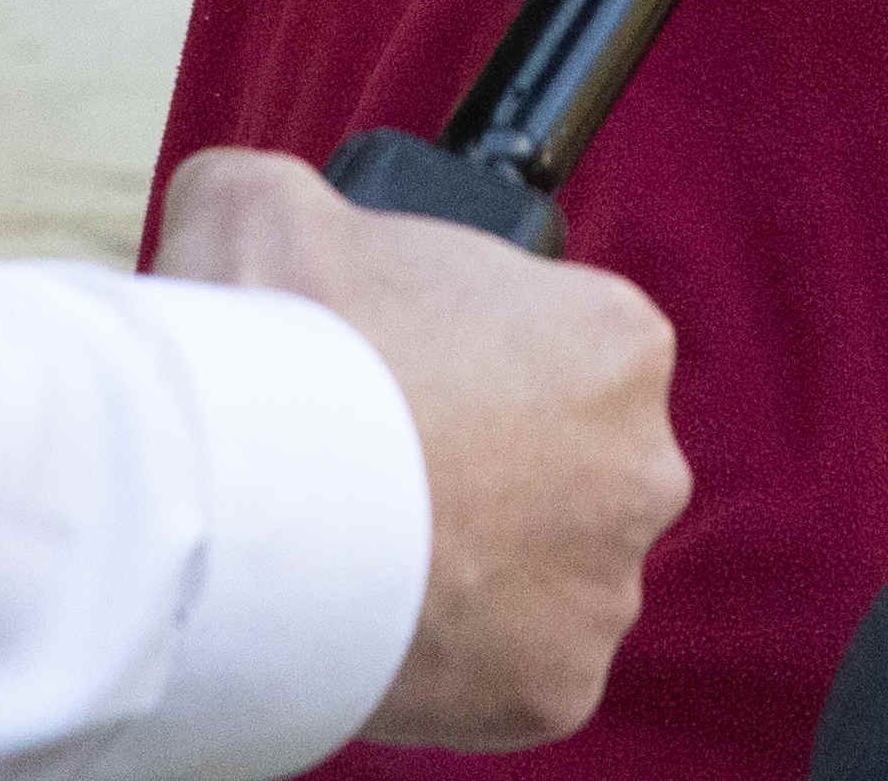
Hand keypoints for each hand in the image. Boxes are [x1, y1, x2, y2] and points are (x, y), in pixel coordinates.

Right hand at [156, 146, 690, 749]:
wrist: (243, 503)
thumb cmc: (279, 340)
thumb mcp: (266, 203)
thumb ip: (289, 196)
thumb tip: (249, 201)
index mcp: (615, 339)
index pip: (565, 350)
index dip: (473, 364)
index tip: (400, 384)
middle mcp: (644, 464)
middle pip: (571, 468)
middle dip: (493, 473)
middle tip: (381, 477)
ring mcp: (605, 588)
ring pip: (548, 578)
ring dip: (477, 571)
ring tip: (369, 557)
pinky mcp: (557, 691)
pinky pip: (510, 674)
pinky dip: (455, 662)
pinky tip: (382, 625)